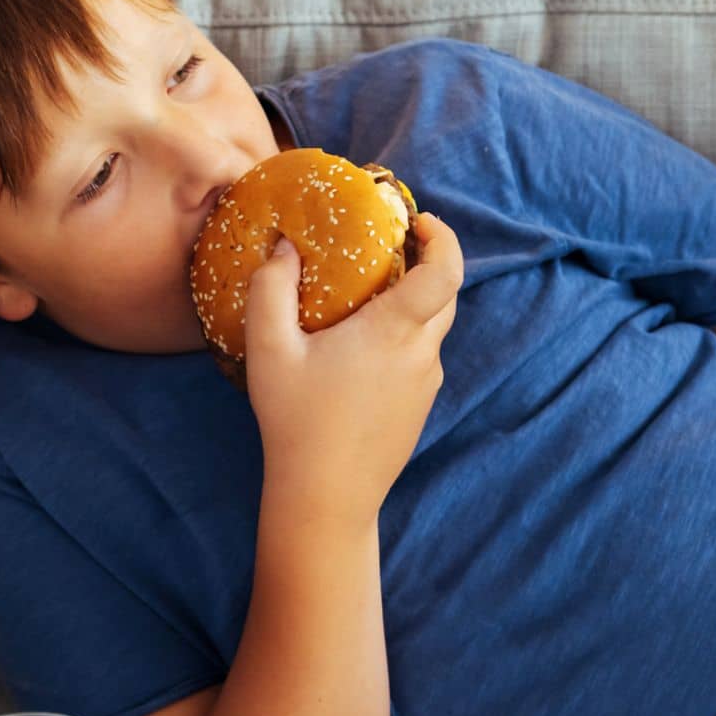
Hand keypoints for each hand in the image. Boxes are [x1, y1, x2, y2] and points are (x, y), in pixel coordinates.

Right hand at [244, 212, 463, 524]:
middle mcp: (422, 355)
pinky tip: (363, 342)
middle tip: (391, 244)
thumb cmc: (296, 421)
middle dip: (428, 262)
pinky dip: (405, 334)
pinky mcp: (421, 405)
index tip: (418, 220)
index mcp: (395, 333)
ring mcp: (427, 383)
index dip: (443, 238)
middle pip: (446, 296)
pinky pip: (421, 356)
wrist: (328, 495)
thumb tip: (286, 246)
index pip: (446, 272)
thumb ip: (272, 287)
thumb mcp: (269, 348)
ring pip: (434, 328)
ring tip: (368, 292)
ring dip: (414, 301)